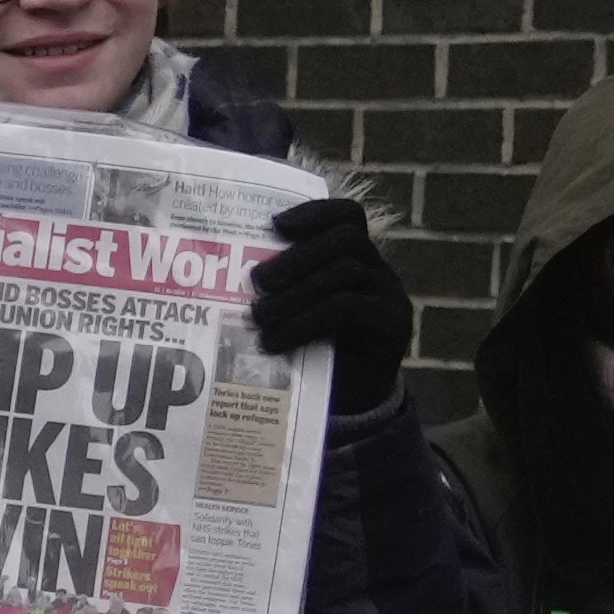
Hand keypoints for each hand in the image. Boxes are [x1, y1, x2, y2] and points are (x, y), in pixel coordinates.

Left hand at [251, 197, 414, 407]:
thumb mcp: (294, 312)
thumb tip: (222, 274)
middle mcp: (378, 270)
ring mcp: (389, 295)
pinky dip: (304, 322)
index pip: (346, 216)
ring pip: (344, 272)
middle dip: (296, 256)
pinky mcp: (391, 324)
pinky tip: (275, 342)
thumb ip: (279, 289)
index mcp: (354, 258)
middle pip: (346, 238)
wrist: (350, 401)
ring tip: (260, 317)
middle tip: (257, 281)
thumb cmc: (312, 352)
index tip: (274, 224)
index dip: (314, 212)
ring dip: (295, 293)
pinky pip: (347, 308)